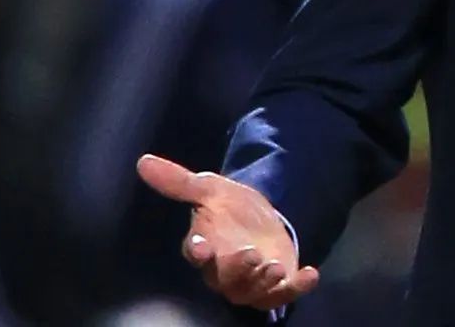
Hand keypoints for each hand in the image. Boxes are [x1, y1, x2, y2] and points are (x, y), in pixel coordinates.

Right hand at [135, 153, 320, 311]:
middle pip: (225, 278)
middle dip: (237, 269)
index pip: (196, 253)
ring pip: (252, 291)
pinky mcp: (277, 286)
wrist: (263, 220)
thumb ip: (180, 181)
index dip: (198, 251)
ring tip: (275, 267)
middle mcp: (224, 271)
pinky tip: (311, 274)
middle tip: (250, 255)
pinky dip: (298, 287)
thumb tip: (143, 161)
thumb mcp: (210, 189)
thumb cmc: (231, 208)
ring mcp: (251, 282)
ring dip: (263, 282)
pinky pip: (285, 294)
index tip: (201, 246)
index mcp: (205, 247)